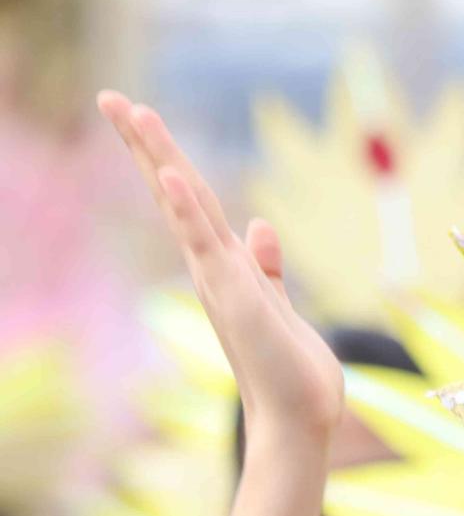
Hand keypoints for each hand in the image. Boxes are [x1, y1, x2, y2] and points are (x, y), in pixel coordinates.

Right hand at [97, 92, 343, 446]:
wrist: (299, 419)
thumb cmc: (291, 371)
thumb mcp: (278, 304)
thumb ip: (266, 267)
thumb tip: (259, 226)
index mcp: (224, 268)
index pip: (192, 201)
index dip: (168, 159)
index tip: (143, 117)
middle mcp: (213, 270)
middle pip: (176, 193)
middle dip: (147, 145)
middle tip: (112, 96)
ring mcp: (219, 282)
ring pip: (185, 208)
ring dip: (160, 159)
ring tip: (132, 111)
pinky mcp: (234, 298)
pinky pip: (206, 246)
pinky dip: (190, 212)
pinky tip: (174, 176)